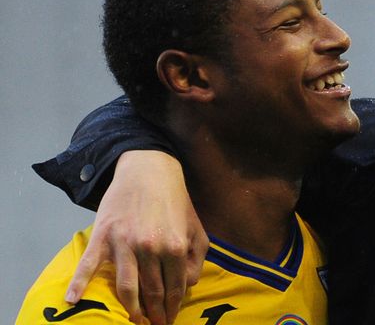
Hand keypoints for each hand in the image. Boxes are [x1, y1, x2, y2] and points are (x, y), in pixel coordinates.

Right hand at [64, 150, 207, 324]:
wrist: (149, 171)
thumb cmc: (175, 201)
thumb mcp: (196, 228)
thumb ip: (196, 259)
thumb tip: (186, 284)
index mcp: (175, 246)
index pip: (175, 288)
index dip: (173, 307)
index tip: (170, 319)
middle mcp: (150, 247)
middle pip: (151, 291)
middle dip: (154, 313)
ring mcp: (125, 243)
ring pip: (126, 286)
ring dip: (130, 308)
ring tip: (133, 321)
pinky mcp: (104, 236)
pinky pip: (89, 264)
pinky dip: (79, 284)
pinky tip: (73, 302)